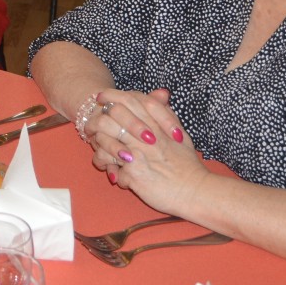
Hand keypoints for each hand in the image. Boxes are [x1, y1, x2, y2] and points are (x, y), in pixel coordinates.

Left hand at [91, 89, 210, 215]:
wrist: (195, 191)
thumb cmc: (187, 164)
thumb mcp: (180, 133)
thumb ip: (166, 113)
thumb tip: (160, 93)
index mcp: (156, 123)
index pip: (128, 99)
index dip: (111, 96)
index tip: (101, 98)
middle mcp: (145, 135)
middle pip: (110, 116)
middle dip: (95, 121)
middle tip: (90, 128)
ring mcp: (137, 153)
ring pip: (104, 143)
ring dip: (100, 150)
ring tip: (102, 157)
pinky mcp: (134, 173)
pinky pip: (112, 169)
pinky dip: (113, 173)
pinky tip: (118, 177)